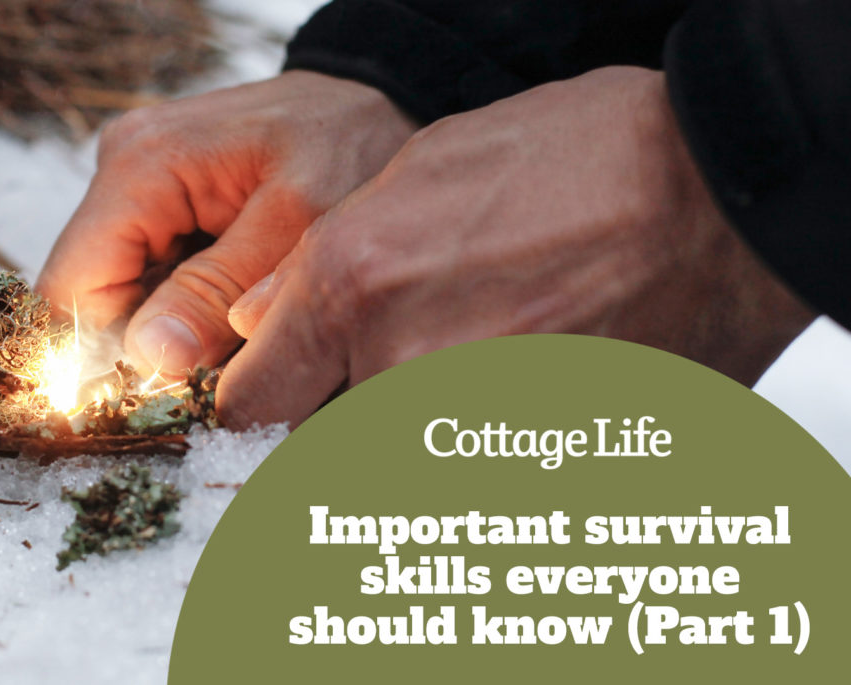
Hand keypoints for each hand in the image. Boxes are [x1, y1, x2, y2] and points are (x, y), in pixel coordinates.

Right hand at [35, 71, 416, 375]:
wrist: (376, 100)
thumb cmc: (349, 147)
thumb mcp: (297, 227)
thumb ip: (218, 291)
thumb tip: (149, 358)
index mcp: (141, 167)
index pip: (70, 288)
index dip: (103, 355)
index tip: (169, 393)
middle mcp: (122, 169)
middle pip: (92, 296)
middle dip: (148, 345)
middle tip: (225, 366)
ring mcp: (138, 184)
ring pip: (122, 293)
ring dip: (173, 329)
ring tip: (243, 330)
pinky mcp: (162, 201)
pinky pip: (152, 275)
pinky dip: (189, 307)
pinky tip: (237, 305)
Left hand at [220, 67, 815, 428]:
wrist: (718, 197)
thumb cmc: (578, 162)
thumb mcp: (420, 174)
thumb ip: (319, 266)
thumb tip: (260, 325)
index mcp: (355, 291)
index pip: (250, 409)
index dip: (250, 414)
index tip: (267, 412)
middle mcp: (403, 373)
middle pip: (318, 461)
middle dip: (329, 436)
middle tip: (389, 385)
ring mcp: (476, 435)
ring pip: (390, 481)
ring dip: (409, 445)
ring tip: (477, 372)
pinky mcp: (538, 473)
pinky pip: (462, 493)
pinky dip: (470, 460)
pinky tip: (513, 400)